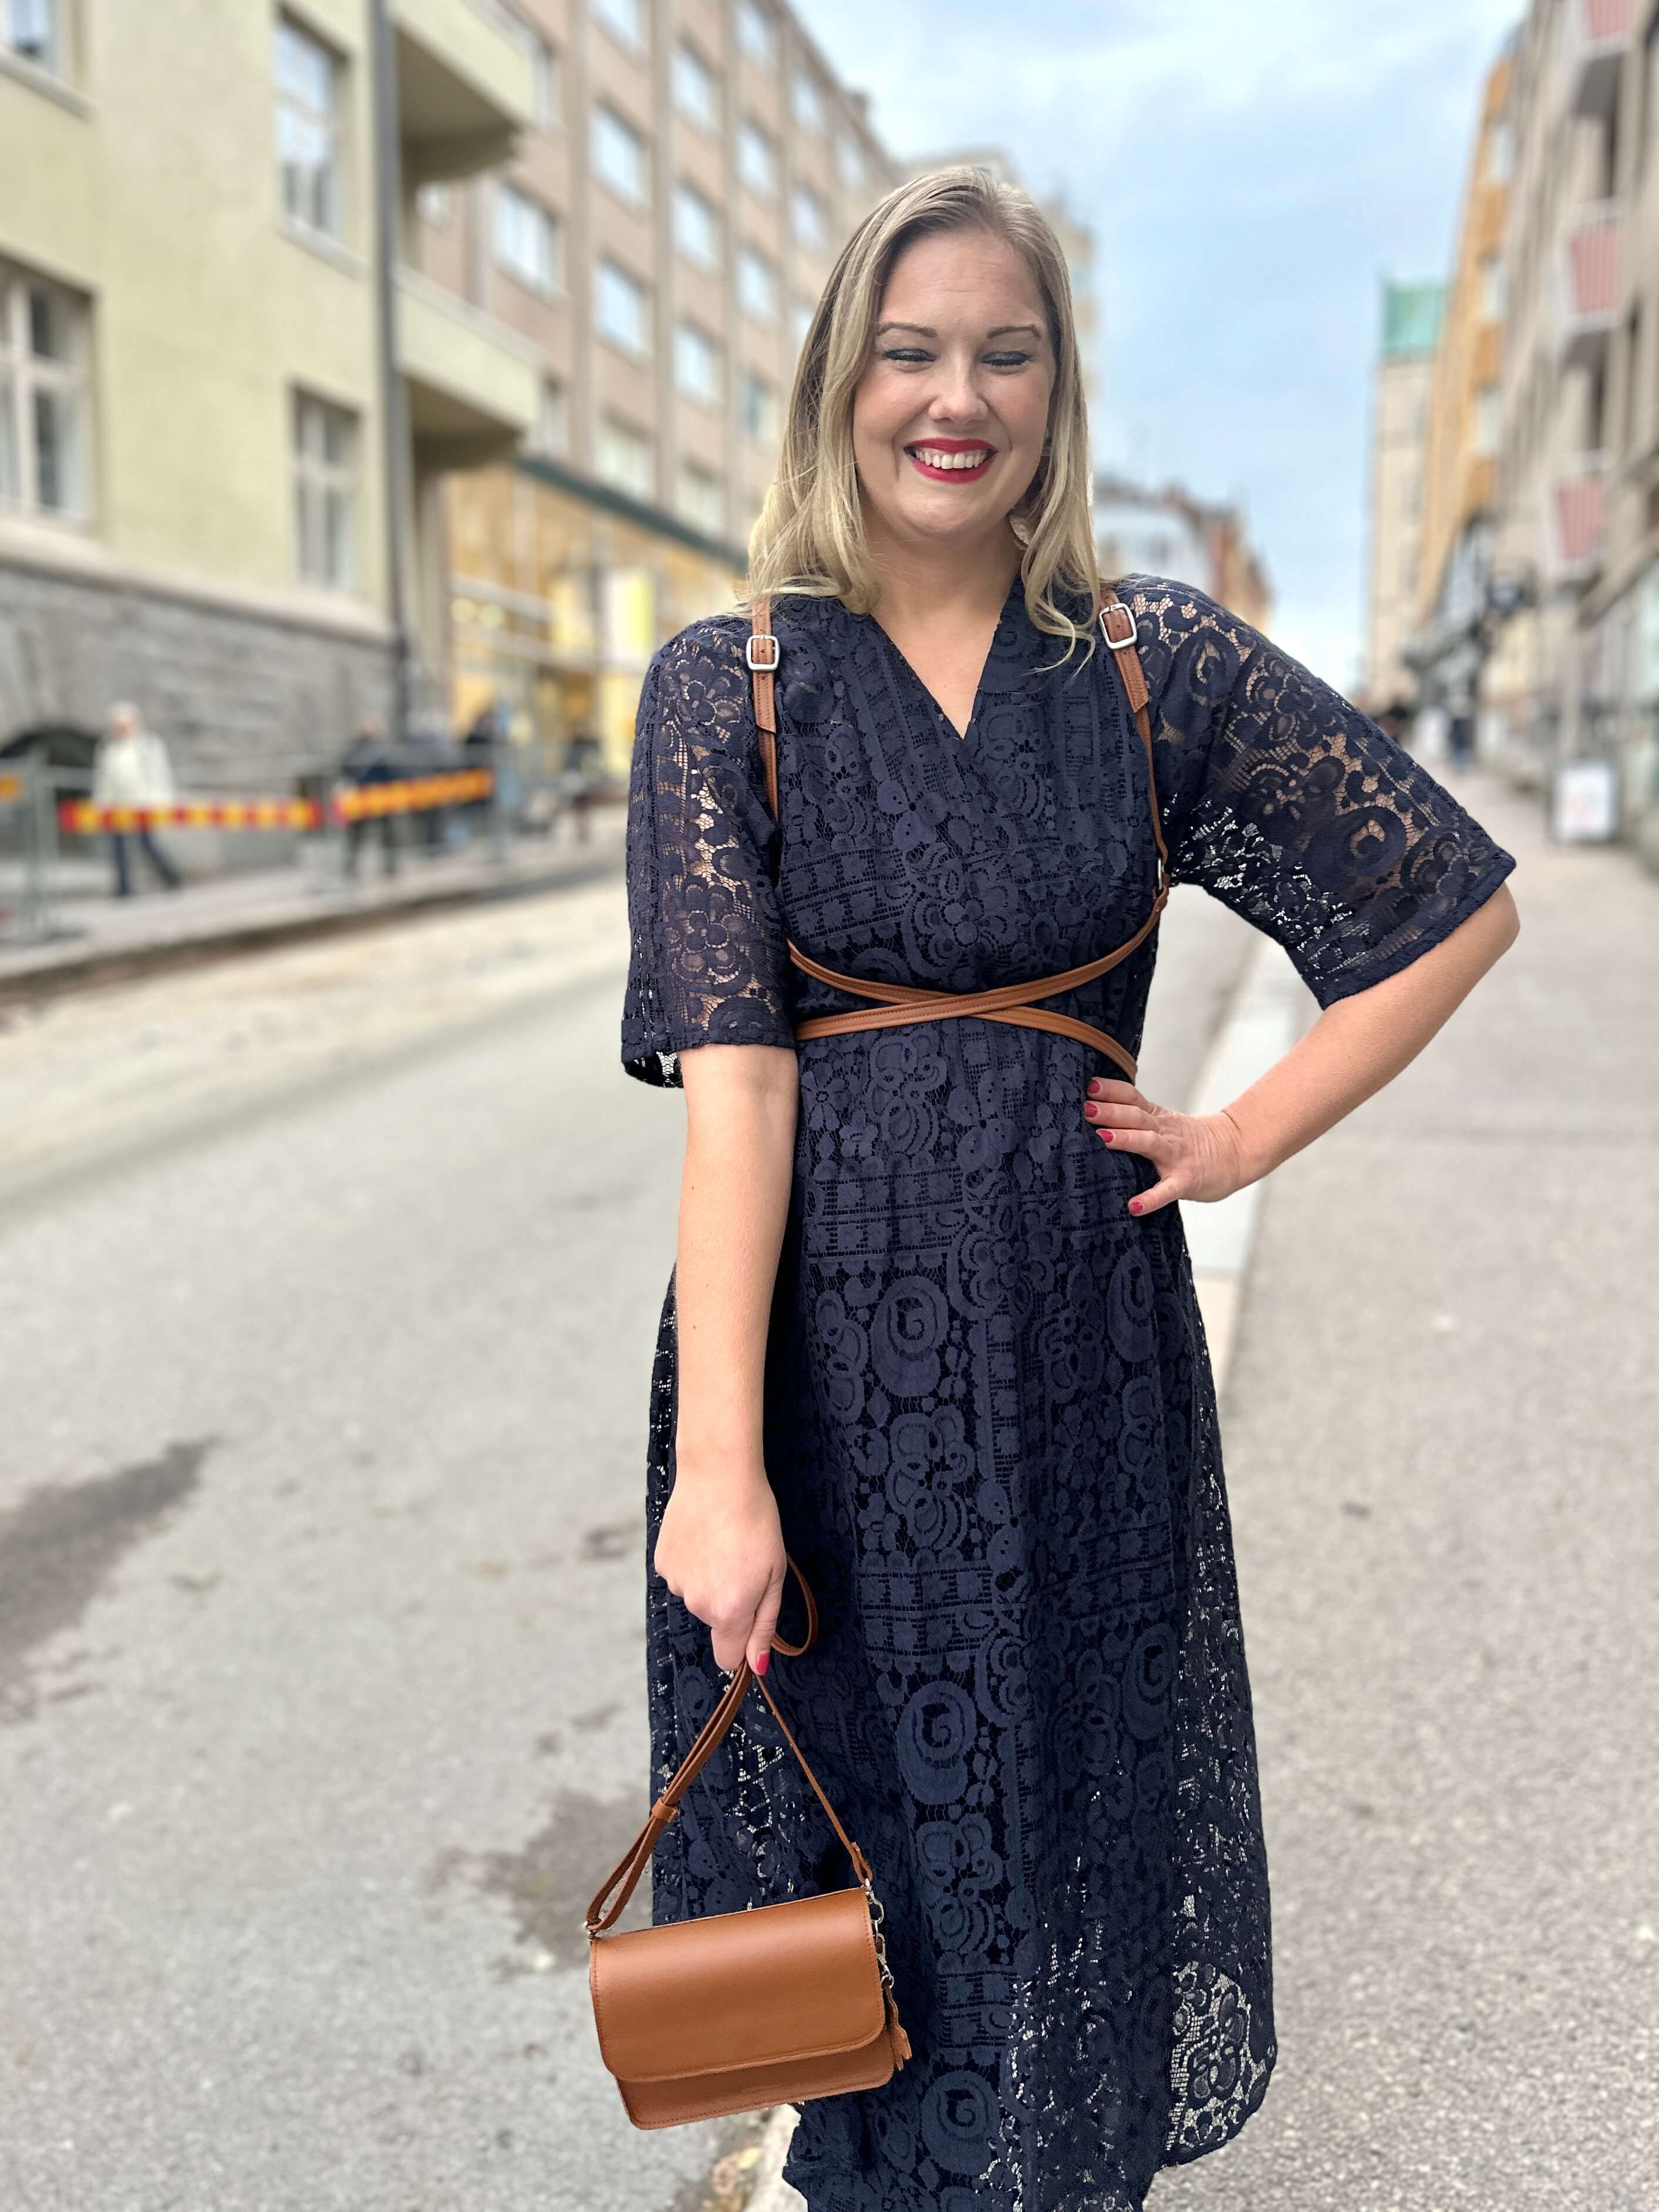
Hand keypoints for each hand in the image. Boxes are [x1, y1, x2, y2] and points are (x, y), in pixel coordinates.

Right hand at [654, 1452, 786, 1675]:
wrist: (719, 1477)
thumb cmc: (756, 1522)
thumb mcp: (774, 1575)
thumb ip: (763, 1624)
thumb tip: (755, 1664)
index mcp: (729, 1611)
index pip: (727, 1658)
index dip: (741, 1645)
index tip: (750, 1620)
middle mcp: (697, 1604)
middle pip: (716, 1620)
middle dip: (731, 1601)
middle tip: (744, 1562)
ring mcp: (675, 1583)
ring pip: (697, 1596)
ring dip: (709, 1579)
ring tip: (722, 1543)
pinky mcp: (661, 1562)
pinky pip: (681, 1575)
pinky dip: (692, 1563)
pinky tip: (702, 1537)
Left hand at [1081, 1078, 1254, 1217]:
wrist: (1235, 1152)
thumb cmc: (1189, 1141)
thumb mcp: (1164, 1123)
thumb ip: (1136, 1118)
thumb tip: (1093, 1112)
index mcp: (1157, 1118)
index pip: (1133, 1097)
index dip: (1112, 1090)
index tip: (1089, 1085)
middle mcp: (1165, 1132)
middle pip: (1136, 1117)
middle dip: (1111, 1111)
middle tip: (1085, 1109)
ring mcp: (1176, 1156)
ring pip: (1150, 1143)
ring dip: (1126, 1139)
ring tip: (1102, 1139)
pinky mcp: (1186, 1180)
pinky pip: (1168, 1190)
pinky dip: (1151, 1198)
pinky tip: (1134, 1206)